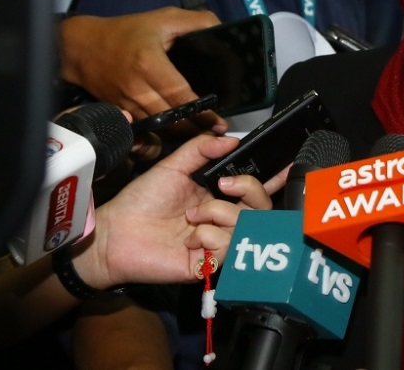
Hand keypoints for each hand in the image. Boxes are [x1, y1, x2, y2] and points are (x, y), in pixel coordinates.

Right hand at [58, 9, 224, 129]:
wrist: (82, 46)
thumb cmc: (126, 32)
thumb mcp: (164, 18)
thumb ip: (197, 22)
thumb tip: (223, 33)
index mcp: (150, 64)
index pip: (181, 96)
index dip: (202, 112)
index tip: (219, 121)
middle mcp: (137, 89)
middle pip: (172, 120)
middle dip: (196, 128)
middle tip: (216, 130)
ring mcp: (127, 105)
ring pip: (160, 129)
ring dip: (182, 134)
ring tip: (202, 133)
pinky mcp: (120, 113)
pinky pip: (146, 131)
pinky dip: (163, 134)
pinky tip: (178, 132)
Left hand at [73, 133, 287, 289]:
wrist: (116, 231)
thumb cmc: (141, 201)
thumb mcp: (173, 166)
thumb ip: (201, 149)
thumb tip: (230, 139)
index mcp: (217, 196)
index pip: (255, 188)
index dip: (275, 178)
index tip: (288, 166)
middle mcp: (222, 219)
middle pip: (262, 207)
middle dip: (250, 189)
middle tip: (223, 185)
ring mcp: (217, 243)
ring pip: (246, 226)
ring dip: (219, 213)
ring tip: (193, 215)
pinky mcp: (209, 264)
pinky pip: (228, 248)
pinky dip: (210, 237)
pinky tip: (190, 238)